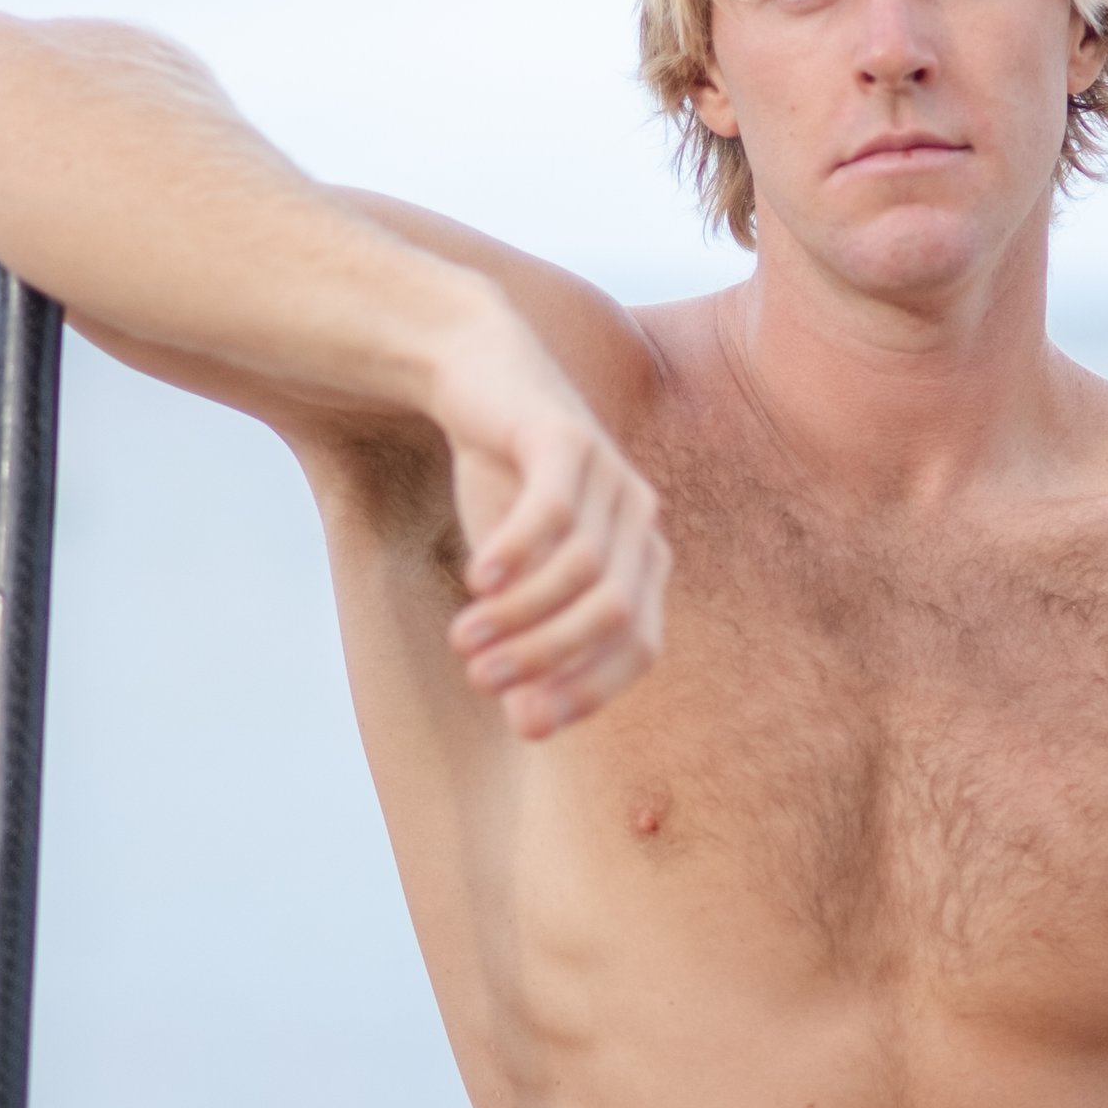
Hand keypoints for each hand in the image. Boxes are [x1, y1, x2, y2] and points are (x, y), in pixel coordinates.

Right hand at [433, 320, 669, 739]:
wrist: (480, 382)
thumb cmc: (505, 490)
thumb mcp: (518, 578)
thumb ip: (528, 643)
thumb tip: (527, 725)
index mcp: (645, 562)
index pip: (640, 648)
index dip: (588, 691)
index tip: (524, 722)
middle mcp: (642, 522)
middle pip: (614, 614)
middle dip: (548, 658)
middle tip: (481, 679)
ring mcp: (613, 476)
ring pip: (583, 569)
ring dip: (519, 615)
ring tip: (462, 639)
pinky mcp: (570, 439)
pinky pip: (554, 510)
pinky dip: (516, 553)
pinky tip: (476, 580)